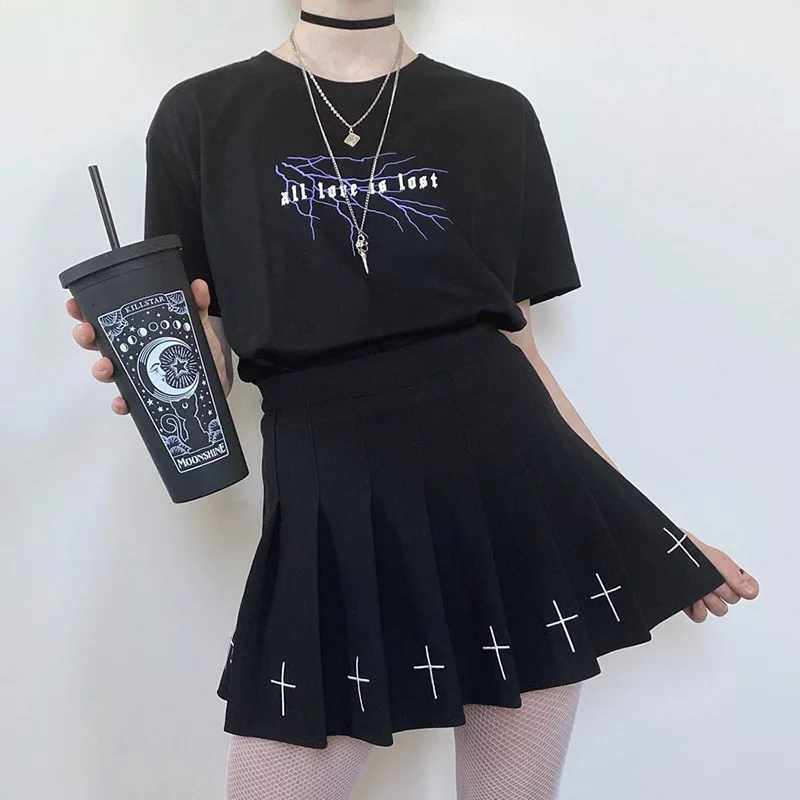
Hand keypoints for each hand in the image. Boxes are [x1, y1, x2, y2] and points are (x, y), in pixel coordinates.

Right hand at [66, 278, 218, 414]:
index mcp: (137, 332)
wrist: (216, 380)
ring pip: (107, 372)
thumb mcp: (197, 325)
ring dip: (101, 368)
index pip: (105, 319)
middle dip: (86, 337)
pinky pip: (128, 401)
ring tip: (106, 365)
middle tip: (87, 331)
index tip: (75, 306)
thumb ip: (196, 305)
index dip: (84, 312)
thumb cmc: (198, 352)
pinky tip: (123, 401)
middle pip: (97, 344)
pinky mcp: (145, 396)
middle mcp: (130, 353)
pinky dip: (122, 402)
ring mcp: (135, 375)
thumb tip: (198, 286)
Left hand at [680, 529, 759, 622]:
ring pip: (719, 610)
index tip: (736, 586)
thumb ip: (732, 574)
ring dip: (710, 602)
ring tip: (699, 591)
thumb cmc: (683, 548)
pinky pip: (701, 617)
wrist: (657, 551)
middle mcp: (714, 581)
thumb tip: (752, 592)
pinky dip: (698, 611)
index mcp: (723, 569)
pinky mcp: (686, 602)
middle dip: (722, 592)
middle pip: (733, 599)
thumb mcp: (711, 557)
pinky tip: (691, 601)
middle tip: (710, 583)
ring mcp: (700, 592)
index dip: (745, 588)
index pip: (747, 585)